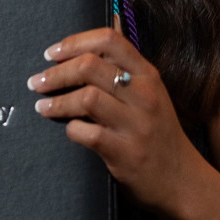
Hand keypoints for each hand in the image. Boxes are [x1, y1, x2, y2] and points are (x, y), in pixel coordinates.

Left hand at [28, 28, 219, 219]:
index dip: (74, 42)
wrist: (182, 180)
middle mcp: (144, 95)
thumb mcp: (150, 96)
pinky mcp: (126, 152)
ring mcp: (136, 124)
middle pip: (90, 66)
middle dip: (55, 73)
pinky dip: (71, 130)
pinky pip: (87, 133)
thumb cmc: (158, 135)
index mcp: (148, 75)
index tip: (51, 53)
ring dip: (56, 102)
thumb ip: (124, 73)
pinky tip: (68, 130)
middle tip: (37, 83)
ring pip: (85, 98)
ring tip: (42, 107)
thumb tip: (82, 51)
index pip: (109, 40)